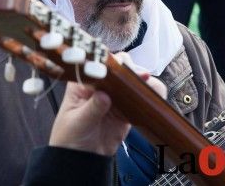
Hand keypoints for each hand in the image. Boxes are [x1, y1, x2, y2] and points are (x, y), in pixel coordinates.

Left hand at [49, 74, 166, 155]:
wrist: (81, 160)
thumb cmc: (69, 138)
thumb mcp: (77, 123)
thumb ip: (91, 109)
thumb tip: (104, 95)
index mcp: (83, 83)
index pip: (98, 65)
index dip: (112, 64)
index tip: (123, 68)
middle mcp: (101, 86)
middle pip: (120, 69)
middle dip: (132, 71)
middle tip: (142, 77)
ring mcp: (115, 96)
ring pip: (132, 82)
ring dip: (143, 82)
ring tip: (152, 87)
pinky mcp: (126, 109)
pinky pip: (140, 99)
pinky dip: (149, 97)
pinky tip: (155, 97)